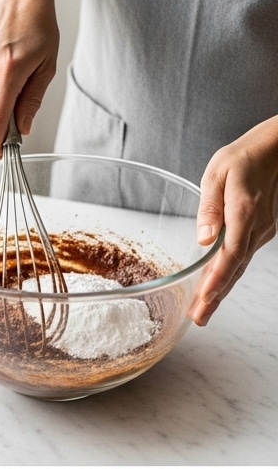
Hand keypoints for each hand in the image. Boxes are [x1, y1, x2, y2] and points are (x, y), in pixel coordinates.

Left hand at [192, 115, 277, 324]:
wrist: (274, 148)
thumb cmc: (243, 157)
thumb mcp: (218, 173)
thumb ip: (210, 207)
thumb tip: (203, 238)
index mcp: (244, 213)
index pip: (230, 253)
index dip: (217, 278)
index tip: (204, 297)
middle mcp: (256, 228)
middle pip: (234, 269)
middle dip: (215, 297)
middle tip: (198, 319)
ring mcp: (260, 232)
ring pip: (238, 268)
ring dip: (220, 291)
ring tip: (202, 314)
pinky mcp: (258, 232)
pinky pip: (240, 259)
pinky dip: (226, 277)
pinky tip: (214, 290)